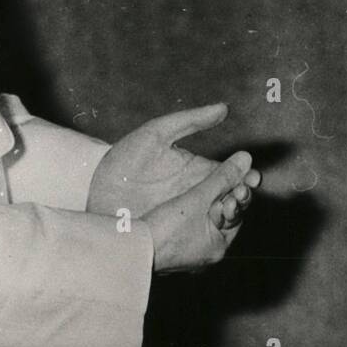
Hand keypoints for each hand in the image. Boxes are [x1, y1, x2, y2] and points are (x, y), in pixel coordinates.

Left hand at [87, 103, 259, 218]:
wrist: (92, 190)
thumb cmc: (123, 159)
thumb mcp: (156, 134)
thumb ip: (190, 120)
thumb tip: (224, 108)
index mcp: (196, 171)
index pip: (231, 176)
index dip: (245, 177)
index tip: (254, 177)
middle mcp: (195, 195)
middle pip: (231, 200)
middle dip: (242, 198)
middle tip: (243, 194)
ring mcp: (185, 217)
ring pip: (219, 221)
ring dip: (230, 216)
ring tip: (231, 209)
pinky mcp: (173, 235)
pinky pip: (200, 239)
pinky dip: (212, 235)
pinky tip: (215, 229)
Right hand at [145, 150, 253, 271]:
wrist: (130, 251)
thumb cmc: (165, 229)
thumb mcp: (198, 198)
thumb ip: (222, 177)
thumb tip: (246, 159)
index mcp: (217, 248)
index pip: (235, 216)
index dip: (236, 194)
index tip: (238, 180)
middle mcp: (205, 255)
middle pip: (219, 218)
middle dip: (222, 198)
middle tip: (222, 183)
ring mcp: (187, 253)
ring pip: (202, 221)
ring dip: (202, 203)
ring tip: (198, 190)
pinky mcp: (170, 248)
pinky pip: (185, 226)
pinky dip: (186, 211)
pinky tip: (180, 200)